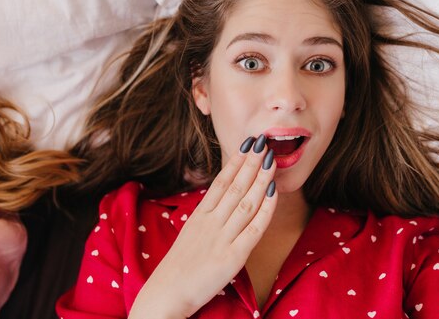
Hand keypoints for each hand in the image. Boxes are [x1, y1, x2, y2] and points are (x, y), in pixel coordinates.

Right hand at [128, 135, 277, 318]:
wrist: (165, 296)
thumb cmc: (178, 268)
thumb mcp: (189, 235)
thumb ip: (206, 218)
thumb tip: (221, 202)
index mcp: (199, 216)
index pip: (220, 182)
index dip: (235, 162)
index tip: (246, 145)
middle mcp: (210, 223)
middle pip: (235, 187)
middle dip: (250, 163)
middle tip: (262, 142)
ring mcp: (222, 238)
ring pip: (246, 202)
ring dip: (260, 179)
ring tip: (270, 160)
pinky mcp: (232, 257)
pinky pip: (254, 229)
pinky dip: (265, 210)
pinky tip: (273, 193)